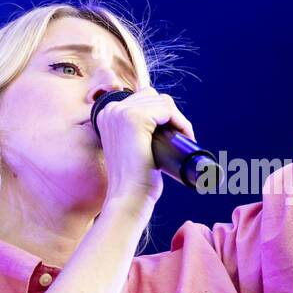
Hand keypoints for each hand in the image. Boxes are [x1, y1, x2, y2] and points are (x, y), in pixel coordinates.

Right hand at [94, 87, 196, 208]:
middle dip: (171, 115)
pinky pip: (168, 111)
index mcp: (108, 115)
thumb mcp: (133, 147)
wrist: (129, 196)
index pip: (143, 99)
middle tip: (180, 138)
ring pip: (163, 102)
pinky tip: (184, 137)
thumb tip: (163, 123)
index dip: (162, 114)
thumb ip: (139, 132)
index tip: (173, 134)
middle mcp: (111, 110)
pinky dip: (181, 122)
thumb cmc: (135, 178)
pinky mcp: (134, 118)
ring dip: (178, 119)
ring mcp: (121, 112)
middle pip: (153, 97)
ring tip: (183, 139)